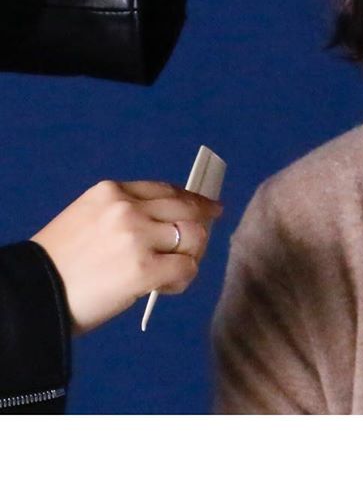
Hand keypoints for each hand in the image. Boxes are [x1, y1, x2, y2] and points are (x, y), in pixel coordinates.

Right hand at [31, 179, 223, 334]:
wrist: (32, 295)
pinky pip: (186, 268)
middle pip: (187, 209)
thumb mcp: (87, 219)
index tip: (208, 207)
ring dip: (191, 255)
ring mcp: (137, 237)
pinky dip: (182, 280)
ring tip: (174, 271)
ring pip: (194, 236)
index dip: (191, 199)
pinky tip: (165, 287)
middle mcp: (127, 208)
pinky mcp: (144, 269)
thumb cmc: (58, 264)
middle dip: (203, 224)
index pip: (165, 190)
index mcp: (111, 192)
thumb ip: (124, 214)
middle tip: (202, 242)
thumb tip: (168, 224)